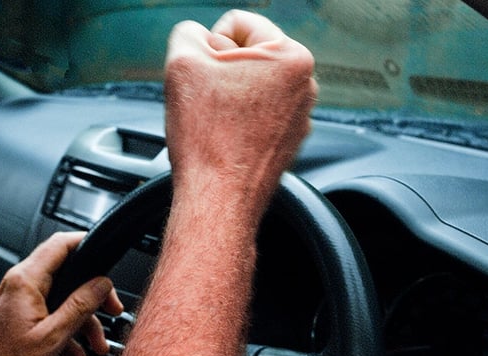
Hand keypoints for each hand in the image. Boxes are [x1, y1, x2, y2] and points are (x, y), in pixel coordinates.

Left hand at [0, 232, 121, 355]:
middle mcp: (20, 285)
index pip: (61, 245)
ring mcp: (19, 302)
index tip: (107, 255)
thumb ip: (80, 306)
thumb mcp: (52, 337)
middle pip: (68, 276)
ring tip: (97, 348)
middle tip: (112, 310)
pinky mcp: (19, 318)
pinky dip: (67, 336)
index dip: (87, 243)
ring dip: (83, 325)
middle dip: (94, 297)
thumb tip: (101, 284)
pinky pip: (51, 318)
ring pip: (62, 302)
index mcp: (26, 281)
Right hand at [164, 10, 316, 213]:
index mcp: (292, 57)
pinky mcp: (288, 142)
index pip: (237, 23)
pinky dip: (237, 123)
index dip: (208, 45)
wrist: (219, 200)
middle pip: (247, 55)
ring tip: (215, 123)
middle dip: (220, 72)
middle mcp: (306, 85)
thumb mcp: (182, 62)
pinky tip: (224, 139)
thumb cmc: (207, 138)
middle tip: (207, 102)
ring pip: (249, 87)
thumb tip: (199, 38)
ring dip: (227, 97)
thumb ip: (188, 33)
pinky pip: (255, 117)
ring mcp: (300, 117)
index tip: (203, 76)